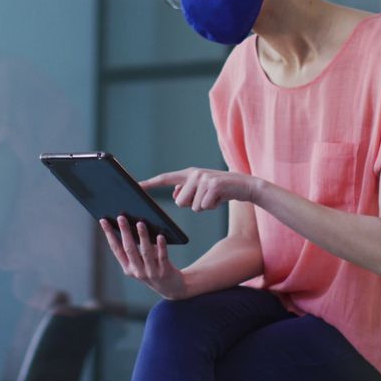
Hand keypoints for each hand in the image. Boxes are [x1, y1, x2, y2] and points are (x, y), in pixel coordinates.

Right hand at [99, 215, 187, 299]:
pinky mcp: (164, 272)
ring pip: (145, 252)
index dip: (109, 234)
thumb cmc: (153, 268)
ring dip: (142, 236)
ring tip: (140, 222)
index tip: (103, 220)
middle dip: (124, 232)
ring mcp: (151, 272)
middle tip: (121, 217)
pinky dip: (161, 246)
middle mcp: (137, 271)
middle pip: (129, 249)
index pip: (116, 248)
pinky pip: (162, 257)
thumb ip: (136, 247)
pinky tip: (160, 235)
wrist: (171, 287)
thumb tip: (134, 223)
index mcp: (128, 267)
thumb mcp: (141, 261)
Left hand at [141, 167, 260, 211]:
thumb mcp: (202, 189)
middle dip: (192, 205)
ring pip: (193, 206)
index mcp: (189, 173)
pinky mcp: (213, 185)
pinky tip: (221, 199)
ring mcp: (204, 178)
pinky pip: (204, 207)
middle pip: (180, 202)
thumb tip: (177, 197)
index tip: (136, 186)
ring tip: (214, 197)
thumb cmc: (221, 190)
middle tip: (206, 198)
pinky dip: (213, 207)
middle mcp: (194, 173)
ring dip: (203, 207)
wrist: (245, 185)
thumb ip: (187, 191)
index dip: (150, 183)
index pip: (165, 178)